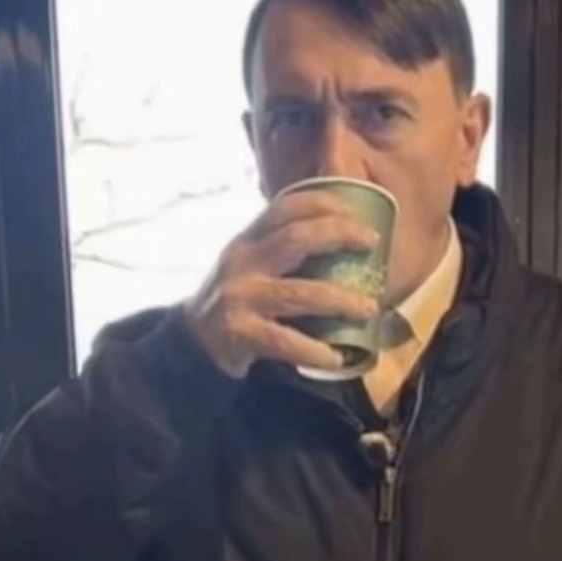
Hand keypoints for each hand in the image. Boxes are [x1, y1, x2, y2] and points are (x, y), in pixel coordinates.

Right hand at [180, 191, 381, 377]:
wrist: (190, 342)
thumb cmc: (234, 301)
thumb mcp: (249, 264)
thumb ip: (280, 249)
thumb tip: (340, 239)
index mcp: (247, 241)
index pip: (284, 207)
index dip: (321, 203)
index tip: (353, 211)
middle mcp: (242, 262)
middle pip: (296, 238)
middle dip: (338, 235)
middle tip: (371, 243)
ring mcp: (239, 297)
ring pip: (298, 293)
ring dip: (340, 300)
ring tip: (369, 308)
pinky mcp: (239, 333)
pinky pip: (284, 341)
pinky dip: (314, 350)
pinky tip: (335, 357)